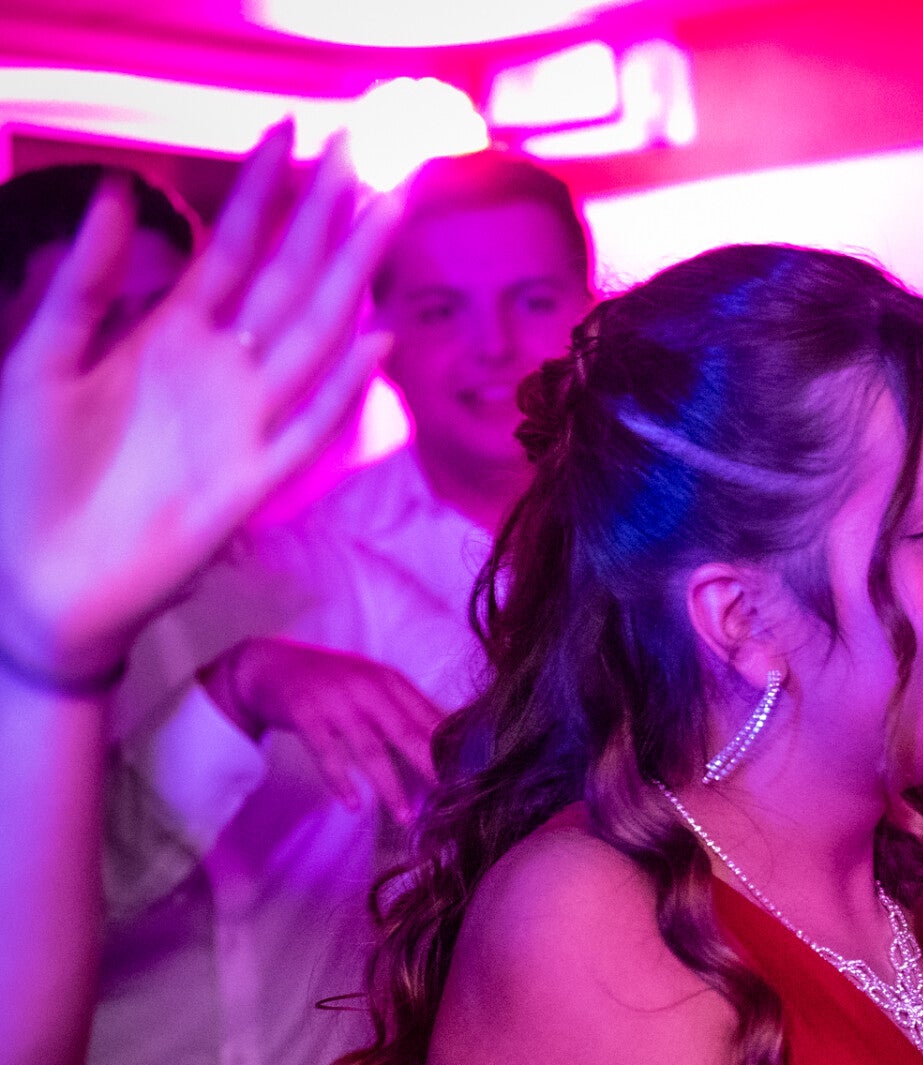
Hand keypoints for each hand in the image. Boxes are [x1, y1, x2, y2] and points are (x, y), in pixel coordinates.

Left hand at [0, 125, 397, 684]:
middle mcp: (219, 373)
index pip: (230, 248)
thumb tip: (124, 194)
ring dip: (350, 281)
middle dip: (327, 219)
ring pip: (311, 339)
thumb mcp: (39, 358)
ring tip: (387, 217)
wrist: (38, 577)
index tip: (290, 129)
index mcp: (167, 337)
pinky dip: (342, 390)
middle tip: (370, 154)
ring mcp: (242, 426)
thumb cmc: (29, 472)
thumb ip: (83, 285)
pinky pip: (307, 430)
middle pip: (287, 282)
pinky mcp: (251, 484)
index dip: (260, 191)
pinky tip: (377, 343)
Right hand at [201, 636, 441, 816]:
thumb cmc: (332, 682)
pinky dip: (341, 782)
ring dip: (391, 788)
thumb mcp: (373, 686)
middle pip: (409, 734)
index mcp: (391, 682)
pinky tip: (353, 805)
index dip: (454, 750)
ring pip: (371, 750)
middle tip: (455, 802)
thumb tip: (453, 741)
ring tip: (407, 818)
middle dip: (433, 770)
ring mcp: (335, 701)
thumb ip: (408, 711)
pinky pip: (327, 754)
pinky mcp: (305, 714)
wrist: (269, 664)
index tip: (476, 778)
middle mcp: (367, 688)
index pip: (431, 718)